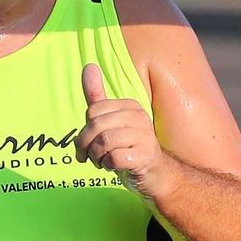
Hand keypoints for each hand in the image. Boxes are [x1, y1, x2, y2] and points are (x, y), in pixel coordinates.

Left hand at [75, 63, 172, 196]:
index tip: (90, 144)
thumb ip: (98, 96)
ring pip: (104, 142)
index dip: (84, 131)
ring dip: (96, 157)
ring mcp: (145, 136)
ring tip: (102, 161)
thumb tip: (88, 66)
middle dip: (86, 146)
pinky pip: (114, 157)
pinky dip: (108, 165)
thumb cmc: (129, 148)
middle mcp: (139, 117)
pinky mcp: (146, 155)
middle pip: (96, 126)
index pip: (93, 111)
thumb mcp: (111, 121)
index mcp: (130, 106)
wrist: (155, 175)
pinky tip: (114, 167)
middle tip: (91, 157)